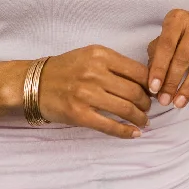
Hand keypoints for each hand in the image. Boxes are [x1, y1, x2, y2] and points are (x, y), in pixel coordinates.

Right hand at [37, 45, 151, 138]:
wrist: (35, 83)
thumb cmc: (66, 69)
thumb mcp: (90, 55)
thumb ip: (115, 64)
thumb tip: (144, 81)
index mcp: (100, 55)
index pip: (138, 71)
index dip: (150, 85)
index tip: (153, 92)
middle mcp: (94, 73)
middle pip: (135, 92)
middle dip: (147, 104)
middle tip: (148, 109)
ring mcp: (86, 94)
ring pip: (126, 109)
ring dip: (140, 118)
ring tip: (143, 121)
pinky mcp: (79, 114)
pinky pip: (110, 126)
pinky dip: (126, 132)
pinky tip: (134, 133)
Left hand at [146, 8, 188, 107]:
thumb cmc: (185, 38)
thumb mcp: (169, 39)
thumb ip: (157, 55)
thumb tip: (152, 82)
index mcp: (177, 17)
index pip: (165, 46)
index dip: (159, 69)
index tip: (153, 89)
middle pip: (182, 57)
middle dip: (172, 82)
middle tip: (165, 101)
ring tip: (179, 103)